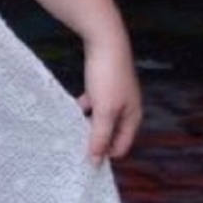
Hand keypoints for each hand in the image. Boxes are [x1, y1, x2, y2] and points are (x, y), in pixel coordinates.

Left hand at [78, 35, 141, 165]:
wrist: (105, 41)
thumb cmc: (108, 76)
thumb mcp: (104, 110)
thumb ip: (99, 135)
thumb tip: (96, 161)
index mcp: (133, 116)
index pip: (121, 146)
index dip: (105, 155)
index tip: (83, 162)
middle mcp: (127, 108)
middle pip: (111, 133)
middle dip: (95, 141)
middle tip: (74, 149)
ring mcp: (116, 95)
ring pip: (100, 118)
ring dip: (87, 125)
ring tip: (70, 132)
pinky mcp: (104, 84)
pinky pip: (93, 104)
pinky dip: (83, 109)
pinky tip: (70, 109)